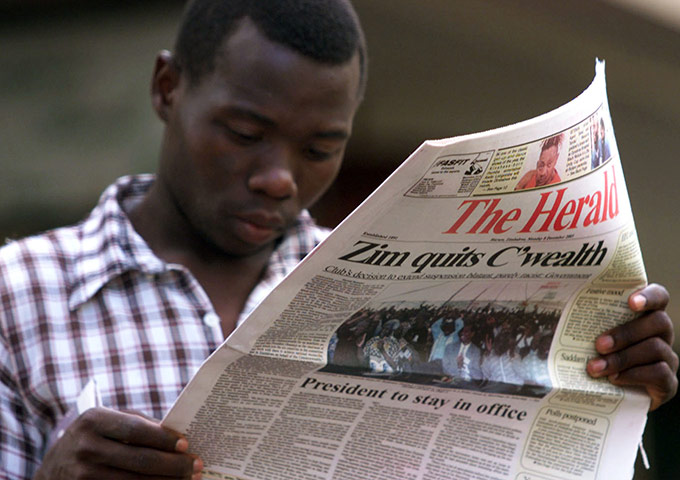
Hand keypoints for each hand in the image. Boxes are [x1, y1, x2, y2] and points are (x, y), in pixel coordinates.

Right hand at [34, 407, 202, 479]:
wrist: (52, 469)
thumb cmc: (92, 439)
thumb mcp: (106, 423)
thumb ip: (138, 425)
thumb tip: (178, 437)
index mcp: (94, 420)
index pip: (137, 430)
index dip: (164, 439)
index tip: (187, 445)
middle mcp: (86, 447)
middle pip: (140, 460)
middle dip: (173, 465)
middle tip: (197, 466)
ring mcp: (83, 475)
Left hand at [586, 283, 677, 410]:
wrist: (614, 395)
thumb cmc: (600, 357)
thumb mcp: (592, 339)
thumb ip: (584, 325)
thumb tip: (551, 315)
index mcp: (645, 316)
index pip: (659, 296)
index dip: (649, 296)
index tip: (631, 302)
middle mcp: (661, 334)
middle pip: (658, 322)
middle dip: (625, 333)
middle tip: (598, 344)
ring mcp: (668, 357)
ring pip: (655, 348)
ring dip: (622, 358)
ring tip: (596, 367)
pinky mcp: (668, 382)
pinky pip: (659, 373)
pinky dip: (633, 375)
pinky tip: (614, 379)